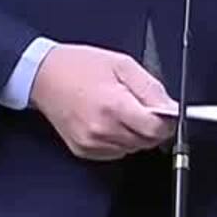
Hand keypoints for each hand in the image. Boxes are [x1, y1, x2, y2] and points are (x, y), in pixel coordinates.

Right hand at [28, 44, 175, 160]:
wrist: (44, 76)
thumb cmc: (79, 66)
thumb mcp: (122, 64)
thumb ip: (150, 88)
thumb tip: (172, 108)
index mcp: (113, 105)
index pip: (156, 130)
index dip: (167, 121)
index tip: (167, 113)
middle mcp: (102, 129)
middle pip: (146, 141)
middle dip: (151, 126)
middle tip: (139, 104)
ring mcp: (92, 143)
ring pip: (133, 148)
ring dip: (135, 132)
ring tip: (120, 109)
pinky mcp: (84, 150)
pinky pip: (116, 151)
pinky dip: (119, 139)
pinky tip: (109, 120)